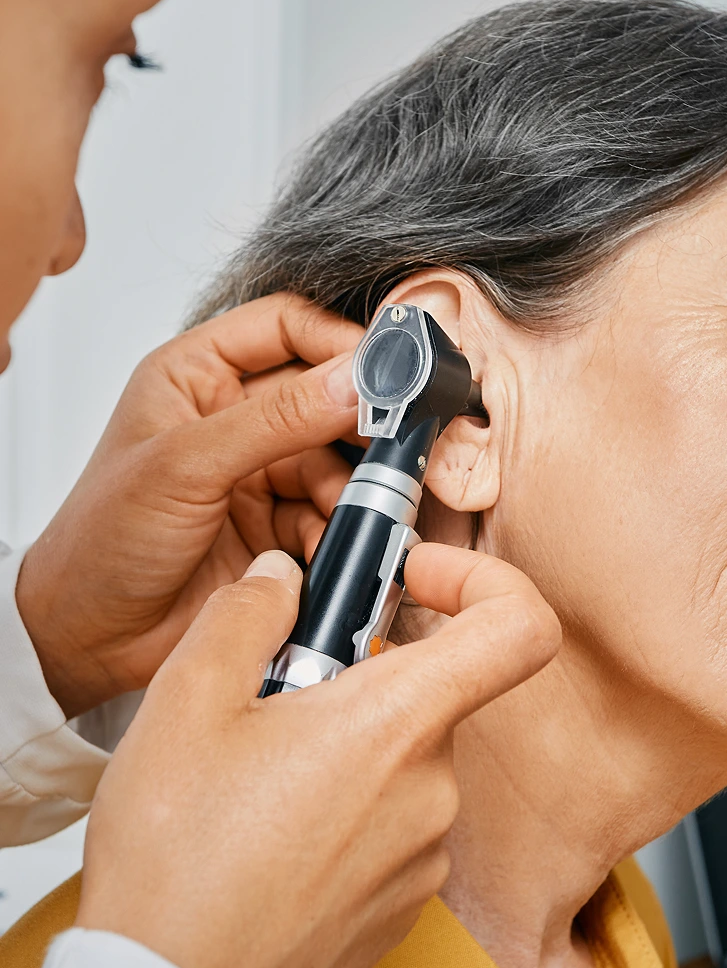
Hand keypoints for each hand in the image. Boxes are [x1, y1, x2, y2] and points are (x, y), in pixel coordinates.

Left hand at [16, 294, 364, 717]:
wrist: (92, 641)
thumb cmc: (101, 542)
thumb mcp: (186, 465)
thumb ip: (276, 419)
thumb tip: (352, 380)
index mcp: (197, 376)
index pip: (284, 326)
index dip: (337, 340)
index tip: (386, 368)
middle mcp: (232, 418)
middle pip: (322, 397)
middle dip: (357, 423)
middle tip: (392, 441)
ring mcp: (257, 474)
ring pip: (334, 462)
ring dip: (349, 489)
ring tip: (346, 512)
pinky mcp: (276, 527)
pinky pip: (329, 515)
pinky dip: (337, 531)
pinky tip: (323, 548)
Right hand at [75, 542, 560, 967]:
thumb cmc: (175, 856)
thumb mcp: (187, 701)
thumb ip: (248, 613)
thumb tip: (284, 578)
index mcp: (398, 725)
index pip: (520, 629)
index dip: (484, 581)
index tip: (416, 581)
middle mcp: (433, 791)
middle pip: (433, 692)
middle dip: (361, 677)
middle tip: (278, 698)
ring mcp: (424, 857)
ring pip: (404, 758)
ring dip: (347, 745)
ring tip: (258, 776)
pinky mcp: (403, 905)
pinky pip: (395, 823)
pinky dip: (349, 806)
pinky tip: (272, 833)